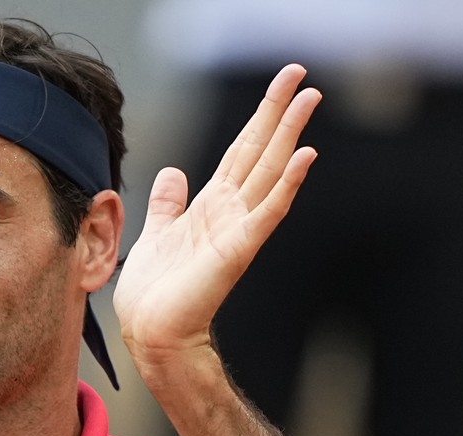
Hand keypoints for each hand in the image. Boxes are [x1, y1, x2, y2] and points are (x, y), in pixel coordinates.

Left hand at [114, 64, 319, 372]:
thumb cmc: (155, 291)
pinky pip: (268, 211)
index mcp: (211, 204)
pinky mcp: (238, 249)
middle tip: (304, 76)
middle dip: (280, 112)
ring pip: (270, 171)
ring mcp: (238, 228)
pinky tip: (306, 155)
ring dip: (291, 134)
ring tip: (311, 99)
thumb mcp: (158, 232)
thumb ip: (169, 202)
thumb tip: (173, 172)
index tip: (282, 85)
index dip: (260, 116)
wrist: (151, 331)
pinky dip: (288, 184)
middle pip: (261, 150)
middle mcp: (230, 211)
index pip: (241, 149)